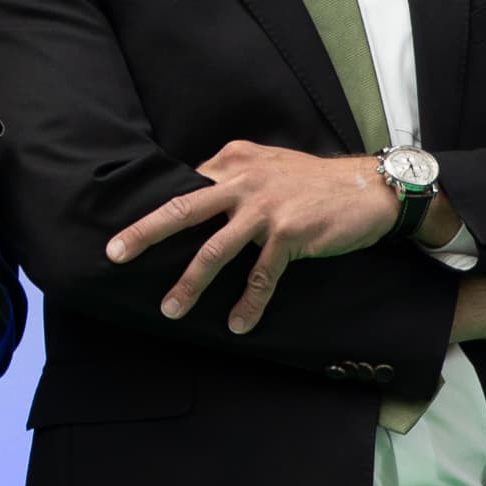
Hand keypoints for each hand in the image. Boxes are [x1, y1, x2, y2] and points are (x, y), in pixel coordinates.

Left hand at [110, 140, 399, 333]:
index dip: (156, 211)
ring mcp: (265, 209)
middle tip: (114, 254)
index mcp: (234, 162)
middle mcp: (243, 182)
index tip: (128, 231)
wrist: (370, 188)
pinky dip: (248, 303)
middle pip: (182, 209)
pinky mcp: (288, 235)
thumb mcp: (269, 165)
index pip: (186, 186)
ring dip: (190, 284)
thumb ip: (235, 177)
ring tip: (171, 310)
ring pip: (215, 250)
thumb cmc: (318, 181)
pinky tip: (238, 323)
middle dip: (145, 233)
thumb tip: (199, 194)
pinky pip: (261, 276)